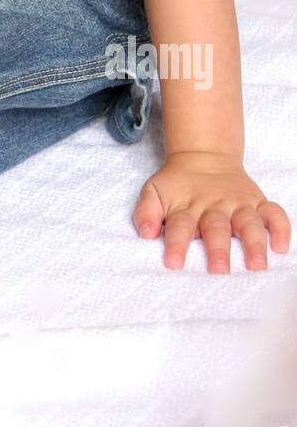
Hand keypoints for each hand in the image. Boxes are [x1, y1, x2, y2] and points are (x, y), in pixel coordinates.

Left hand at [134, 151, 290, 272]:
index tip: (173, 263)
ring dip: (254, 243)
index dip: (176, 243)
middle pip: (216, 228)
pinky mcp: (257, 202)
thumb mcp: (154, 191)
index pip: (180, 226)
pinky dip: (281, 228)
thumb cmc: (177, 184)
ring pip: (249, 222)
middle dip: (218, 249)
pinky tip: (281, 246)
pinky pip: (274, 213)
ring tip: (256, 264)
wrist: (203, 156)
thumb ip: (146, 211)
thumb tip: (145, 233)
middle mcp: (214, 206)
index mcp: (187, 206)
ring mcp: (238, 204)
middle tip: (219, 270)